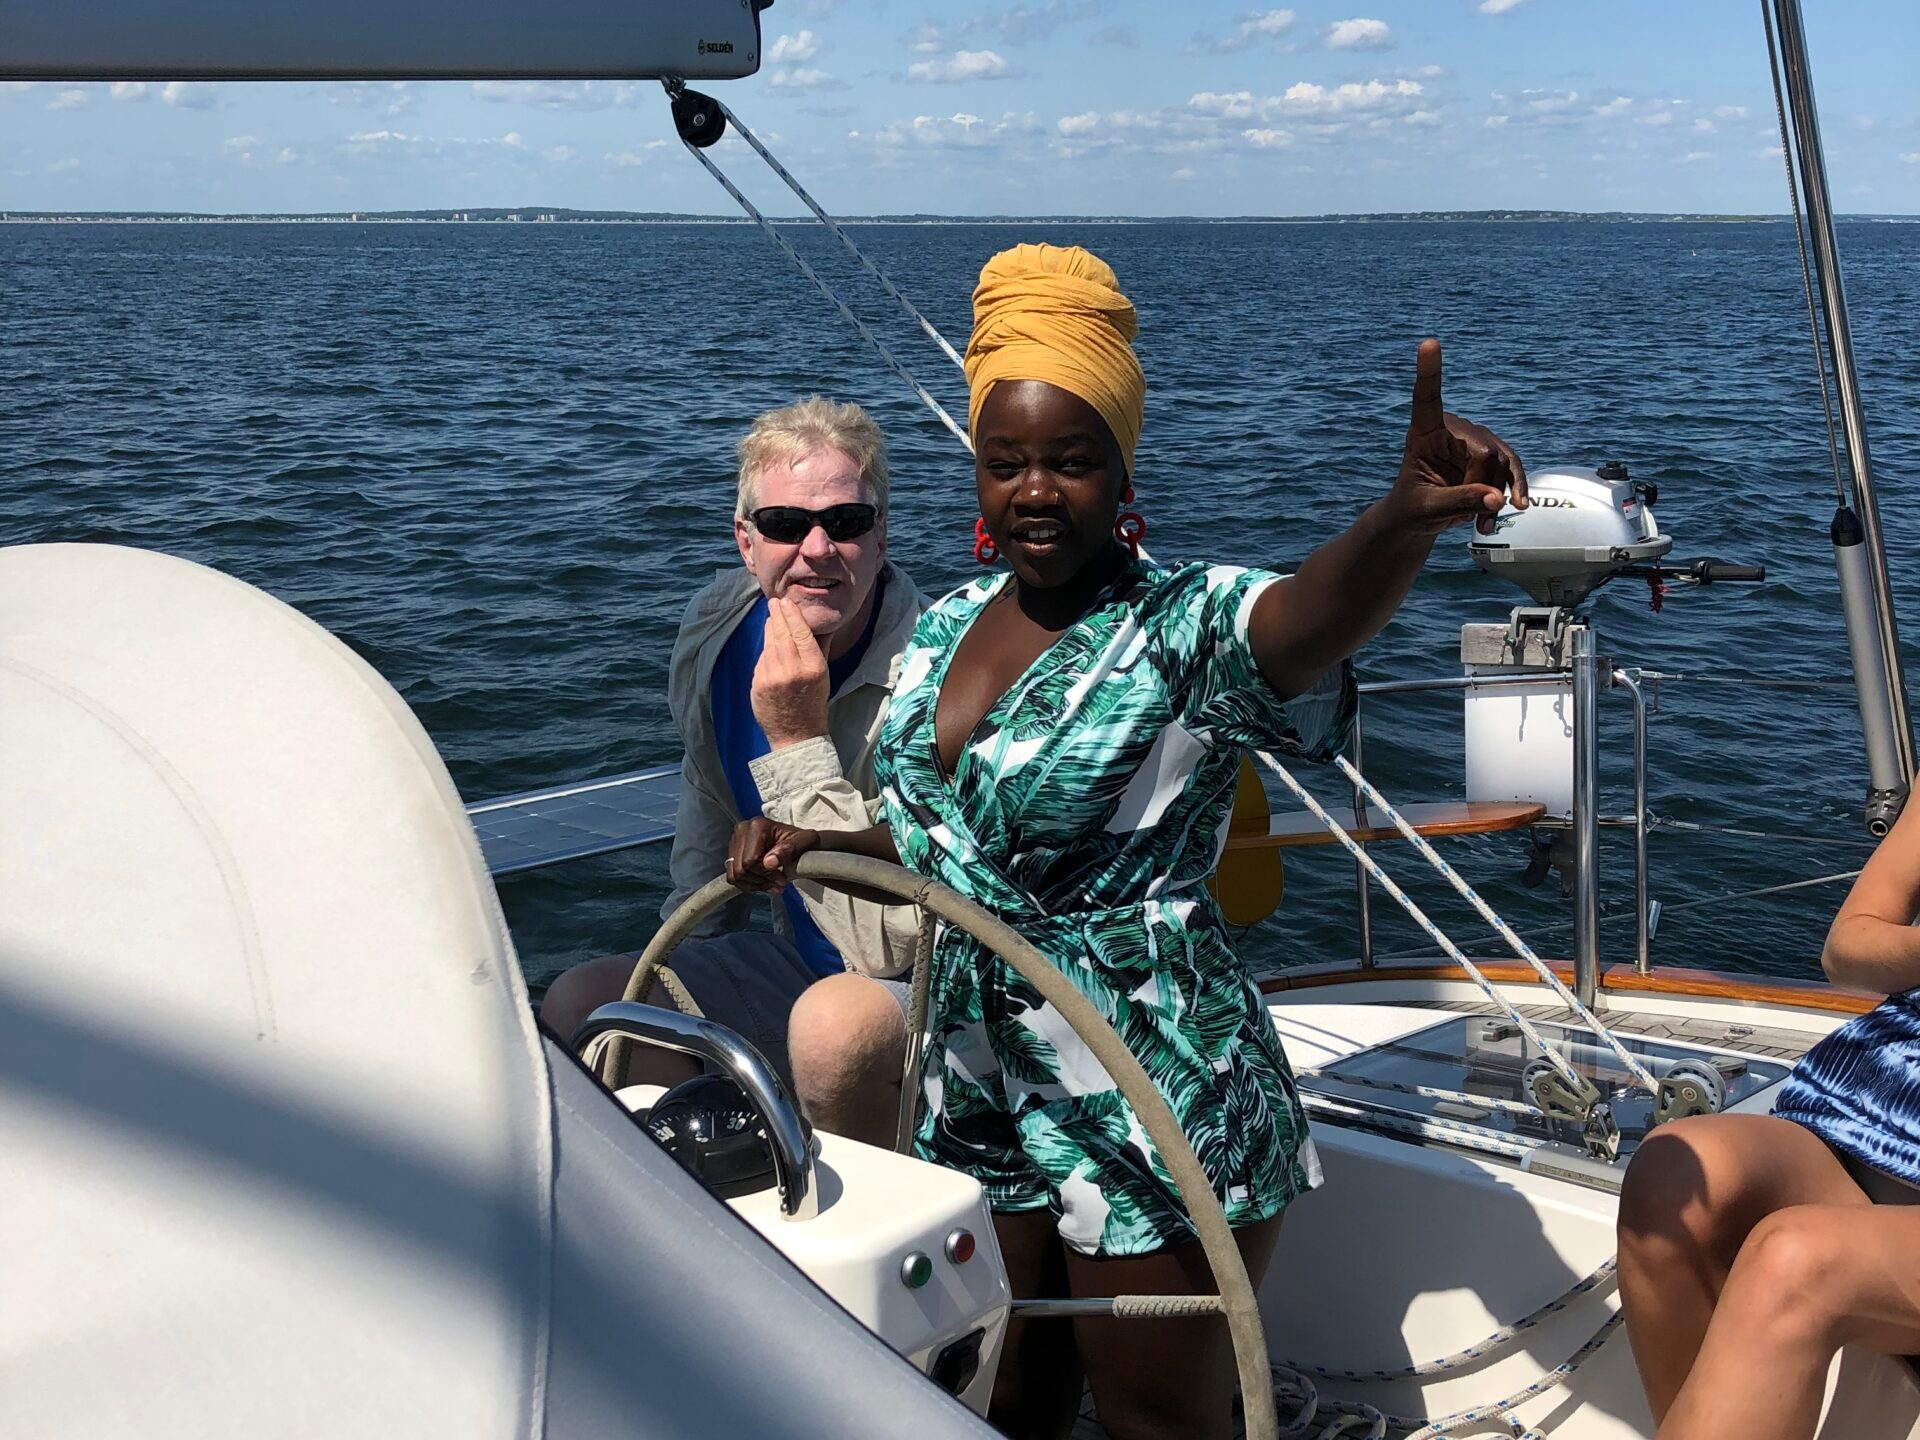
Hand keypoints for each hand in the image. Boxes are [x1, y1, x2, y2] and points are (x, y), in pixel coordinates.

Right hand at [725, 816, 820, 891]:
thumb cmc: (802, 841)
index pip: (751, 860)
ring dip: (754, 885)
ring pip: (735, 875)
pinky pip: (732, 877)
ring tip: (772, 885)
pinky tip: (763, 882)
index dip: (766, 875)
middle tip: (778, 884)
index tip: (782, 879)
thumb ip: (788, 850)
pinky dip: (748, 885)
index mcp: (758, 825)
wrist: (797, 841)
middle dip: (760, 881)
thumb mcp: (805, 842)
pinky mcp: (732, 852)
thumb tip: (768, 863)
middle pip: (741, 869)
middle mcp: (741, 830)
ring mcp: (734, 841)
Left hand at [751, 596, 829, 748]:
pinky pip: (761, 660)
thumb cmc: (813, 703)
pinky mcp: (759, 684)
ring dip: (770, 629)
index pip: (801, 632)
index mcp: (813, 667)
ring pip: (769, 645)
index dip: (792, 614)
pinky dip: (765, 651)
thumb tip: (818, 623)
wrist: (797, 735)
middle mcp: (793, 670)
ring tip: (771, 618)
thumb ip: (820, 648)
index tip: (786, 602)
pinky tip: (769, 645)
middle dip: (777, 615)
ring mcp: (773, 678)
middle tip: (774, 602)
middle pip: (782, 634)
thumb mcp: (824, 676)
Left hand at [1388, 338, 1527, 536]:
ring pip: (1503, 462)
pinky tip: (1517, 506)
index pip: (1426, 397)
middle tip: (1472, 520)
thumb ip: (1457, 502)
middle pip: (1485, 452)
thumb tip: (1496, 498)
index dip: (1429, 371)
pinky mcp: (1493, 455)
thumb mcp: (1425, 509)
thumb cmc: (1411, 508)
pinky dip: (1515, 491)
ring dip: (1500, 496)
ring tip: (1483, 526)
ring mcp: (1476, 441)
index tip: (1428, 343)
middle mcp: (1453, 429)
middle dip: (1482, 488)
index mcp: (1424, 432)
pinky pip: (1512, 470)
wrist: (1420, 518)